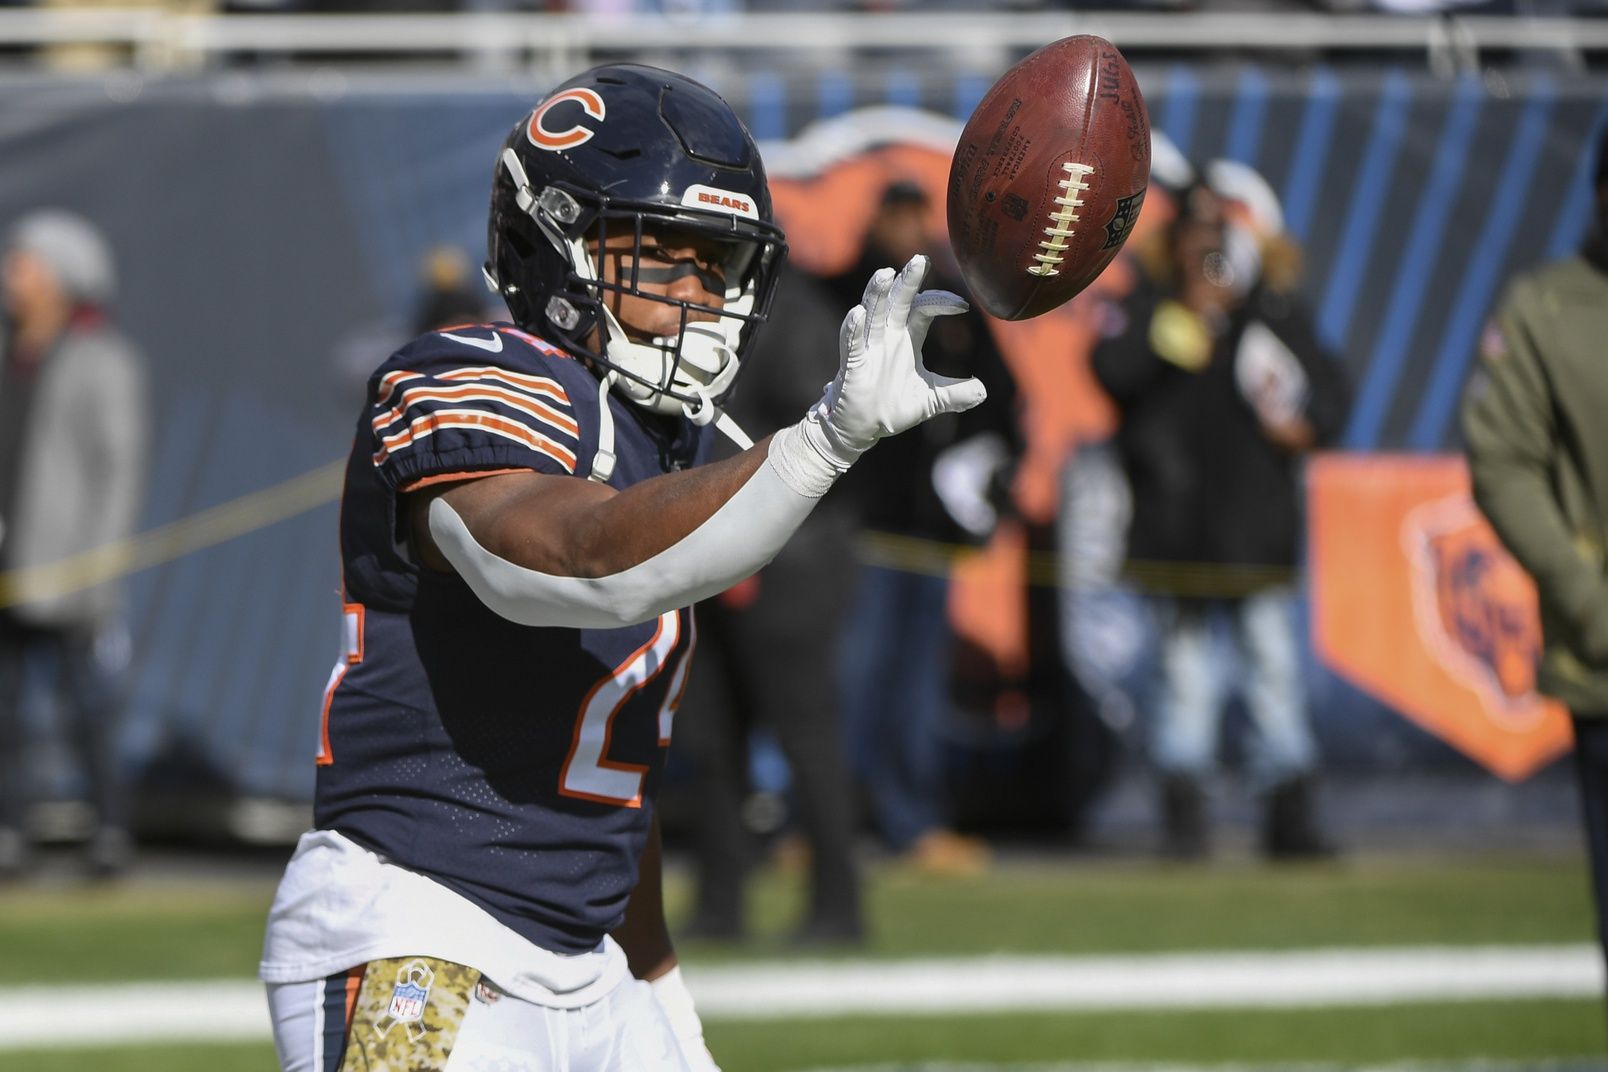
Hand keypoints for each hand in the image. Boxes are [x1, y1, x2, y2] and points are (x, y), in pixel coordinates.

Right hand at [806, 255, 987, 466]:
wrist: (862, 428)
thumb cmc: (892, 406)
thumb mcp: (931, 400)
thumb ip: (955, 394)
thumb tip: (983, 392)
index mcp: (907, 337)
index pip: (924, 308)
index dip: (941, 302)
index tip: (962, 305)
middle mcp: (887, 336)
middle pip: (897, 300)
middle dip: (908, 281)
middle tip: (921, 260)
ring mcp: (868, 347)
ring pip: (872, 313)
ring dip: (877, 294)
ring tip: (885, 273)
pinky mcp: (852, 364)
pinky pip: (851, 343)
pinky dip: (853, 328)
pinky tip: (858, 314)